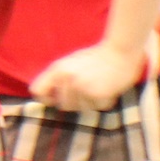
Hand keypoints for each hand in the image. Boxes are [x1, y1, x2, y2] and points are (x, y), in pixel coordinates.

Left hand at [30, 39, 149, 115]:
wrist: (122, 52)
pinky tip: (108, 88)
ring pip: (80, 108)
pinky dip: (104, 101)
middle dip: (76, 101)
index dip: (46, 98)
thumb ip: (57, 78)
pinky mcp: (95, 94)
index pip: (37, 91)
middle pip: (62, 105)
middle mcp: (66, 78)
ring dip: (91, 102)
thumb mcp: (72, 63)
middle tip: (89, 86)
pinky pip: (97, 107)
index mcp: (57, 69)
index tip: (55, 99)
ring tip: (99, 85)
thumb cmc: (98, 57)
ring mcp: (81, 86)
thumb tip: (44, 97)